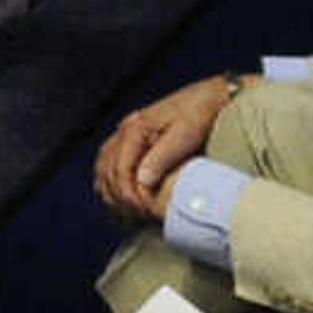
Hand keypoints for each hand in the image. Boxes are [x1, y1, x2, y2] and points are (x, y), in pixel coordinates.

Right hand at [93, 73, 241, 222]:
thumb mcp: (185, 135)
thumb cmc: (200, 114)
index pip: (120, 169)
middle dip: (119, 196)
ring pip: (103, 165)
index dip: (128, 194)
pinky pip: (109, 159)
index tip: (143, 211)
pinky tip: (119, 194)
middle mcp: (126, 128)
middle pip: (108, 169)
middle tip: (137, 216)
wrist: (209, 96)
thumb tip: (141, 181)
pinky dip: (110, 179)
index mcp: (136, 128)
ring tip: (126, 211)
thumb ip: (161, 157)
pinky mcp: (132, 136)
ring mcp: (126, 131)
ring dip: (111, 190)